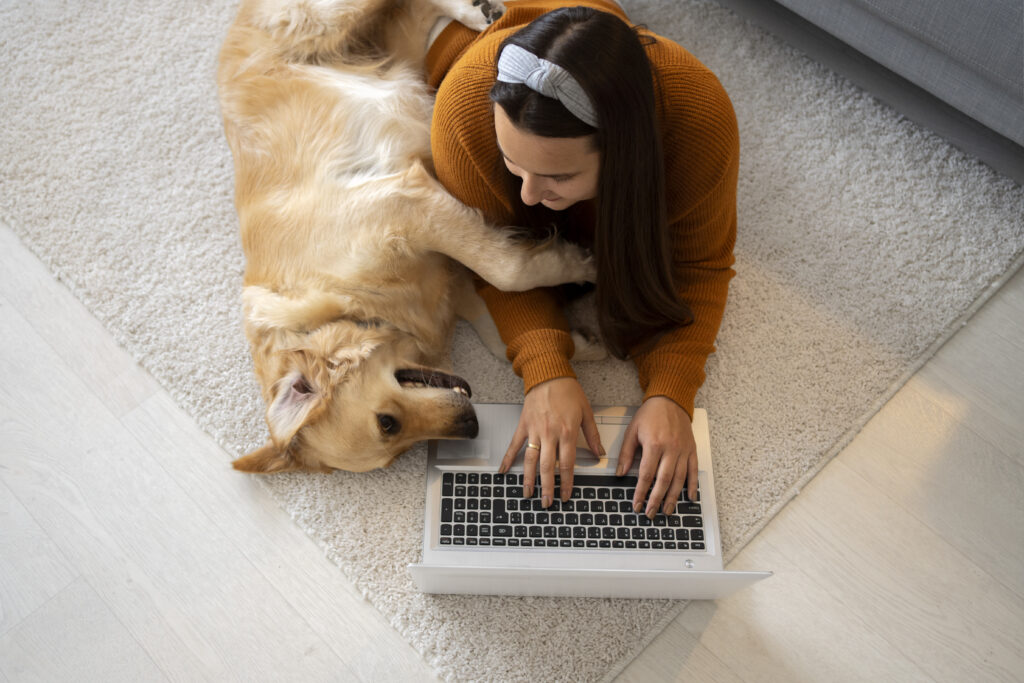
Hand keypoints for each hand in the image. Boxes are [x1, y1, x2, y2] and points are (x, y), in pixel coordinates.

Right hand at [498, 377, 603, 506]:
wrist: (549, 375)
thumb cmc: (568, 392)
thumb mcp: (586, 412)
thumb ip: (592, 435)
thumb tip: (600, 453)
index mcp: (567, 432)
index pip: (567, 464)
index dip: (567, 482)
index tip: (566, 495)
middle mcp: (550, 434)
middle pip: (548, 467)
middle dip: (548, 487)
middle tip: (547, 503)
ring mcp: (535, 431)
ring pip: (531, 460)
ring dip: (529, 479)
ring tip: (528, 494)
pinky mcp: (523, 426)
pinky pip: (515, 445)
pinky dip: (509, 458)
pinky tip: (504, 471)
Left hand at [616, 397, 696, 517]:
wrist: (670, 399)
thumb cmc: (650, 414)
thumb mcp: (632, 430)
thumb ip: (626, 453)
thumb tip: (620, 473)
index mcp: (654, 444)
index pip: (646, 474)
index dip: (641, 492)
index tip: (636, 504)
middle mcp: (671, 449)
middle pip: (664, 480)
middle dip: (656, 499)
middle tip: (650, 513)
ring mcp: (683, 450)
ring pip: (679, 479)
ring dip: (673, 497)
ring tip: (667, 511)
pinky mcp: (692, 450)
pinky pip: (693, 470)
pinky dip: (692, 485)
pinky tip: (690, 497)